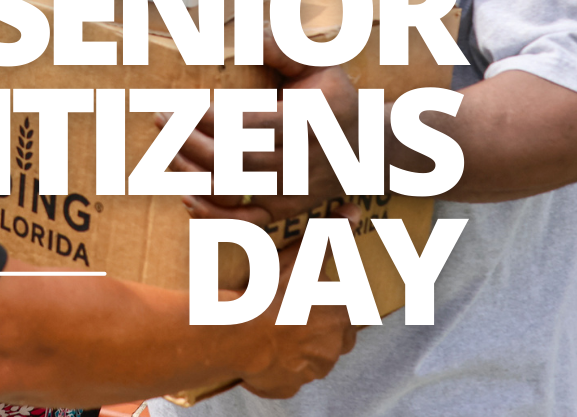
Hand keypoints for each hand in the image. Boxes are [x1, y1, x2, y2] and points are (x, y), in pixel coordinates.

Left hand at [164, 26, 359, 223]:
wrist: (372, 148)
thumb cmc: (335, 97)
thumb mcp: (319, 62)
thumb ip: (283, 47)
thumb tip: (247, 33)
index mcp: (308, 123)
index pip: (246, 125)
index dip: (204, 118)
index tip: (174, 103)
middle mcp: (300, 163)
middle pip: (230, 159)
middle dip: (186, 140)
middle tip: (159, 118)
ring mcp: (292, 192)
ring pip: (231, 191)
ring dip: (190, 171)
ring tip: (165, 146)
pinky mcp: (285, 210)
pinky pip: (244, 222)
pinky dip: (211, 216)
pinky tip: (185, 193)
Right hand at [235, 242, 358, 397]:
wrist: (243, 331)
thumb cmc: (276, 292)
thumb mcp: (305, 256)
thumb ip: (331, 235)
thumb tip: (354, 212)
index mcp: (342, 317)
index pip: (354, 314)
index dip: (339, 305)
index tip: (321, 299)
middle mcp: (333, 349)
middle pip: (337, 340)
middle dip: (323, 328)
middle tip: (297, 310)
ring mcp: (311, 371)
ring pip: (314, 359)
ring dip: (302, 347)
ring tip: (277, 326)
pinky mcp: (288, 386)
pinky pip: (289, 377)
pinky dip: (281, 366)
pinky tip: (265, 347)